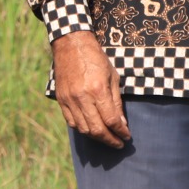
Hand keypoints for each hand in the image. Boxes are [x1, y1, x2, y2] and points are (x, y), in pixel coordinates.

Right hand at [53, 31, 129, 147]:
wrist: (71, 45)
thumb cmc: (95, 58)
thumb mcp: (112, 77)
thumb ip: (116, 102)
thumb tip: (122, 124)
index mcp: (98, 89)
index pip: (111, 120)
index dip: (121, 132)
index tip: (127, 137)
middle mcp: (82, 97)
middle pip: (97, 129)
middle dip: (110, 140)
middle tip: (118, 143)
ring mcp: (69, 99)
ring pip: (83, 129)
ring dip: (97, 137)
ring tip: (106, 138)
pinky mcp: (61, 99)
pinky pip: (71, 122)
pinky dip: (82, 129)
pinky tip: (91, 129)